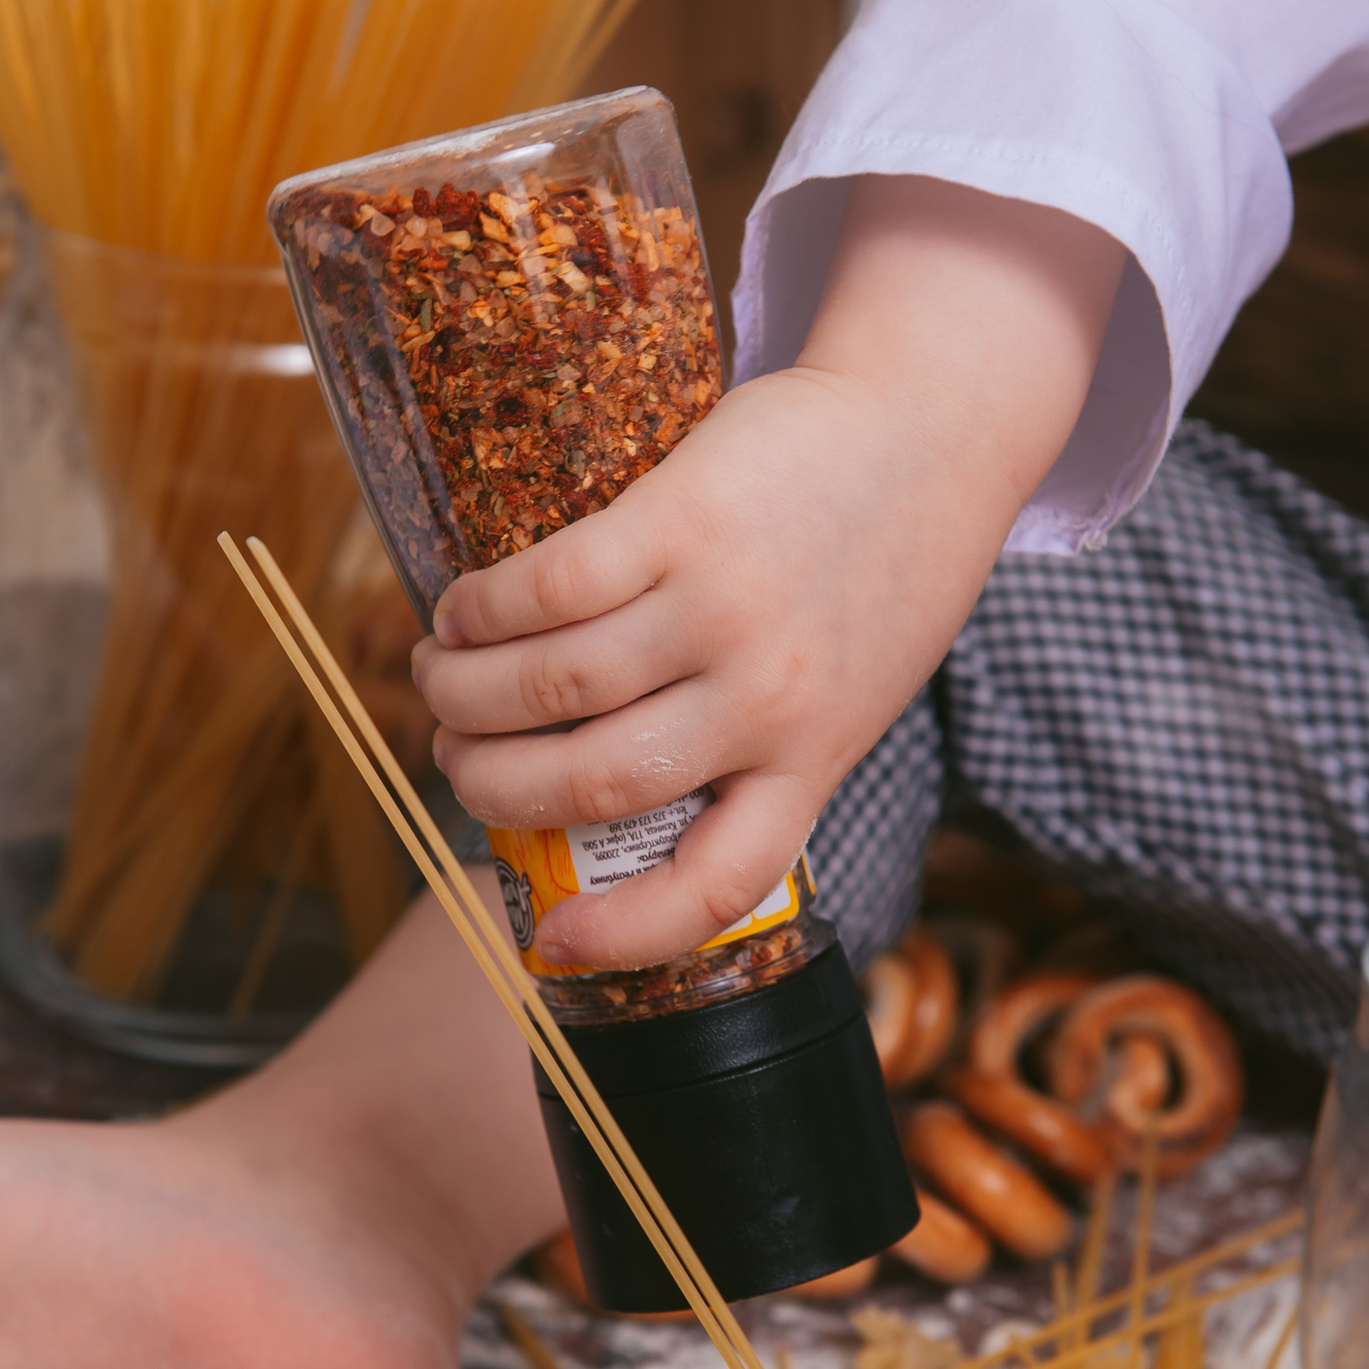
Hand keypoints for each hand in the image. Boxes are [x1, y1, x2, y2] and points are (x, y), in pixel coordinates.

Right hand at [412, 174, 1124, 970]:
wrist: (931, 425)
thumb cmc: (876, 566)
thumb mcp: (847, 690)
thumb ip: (758, 746)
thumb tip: (608, 787)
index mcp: (810, 761)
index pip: (718, 881)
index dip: (624, 932)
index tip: (550, 942)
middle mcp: (767, 700)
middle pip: (593, 781)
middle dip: (490, 783)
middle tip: (454, 757)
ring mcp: (726, 609)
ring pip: (554, 685)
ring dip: (465, 692)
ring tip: (437, 676)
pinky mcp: (686, 520)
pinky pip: (552, 586)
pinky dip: (484, 609)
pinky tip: (461, 610)